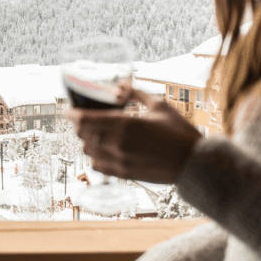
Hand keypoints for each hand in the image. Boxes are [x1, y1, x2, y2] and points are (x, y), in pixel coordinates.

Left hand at [65, 89, 201, 183]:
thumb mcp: (159, 106)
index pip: (85, 120)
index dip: (71, 115)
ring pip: (87, 150)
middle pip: (82, 134)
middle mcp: (118, 143)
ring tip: (93, 133)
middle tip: (81, 118)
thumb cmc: (179, 133)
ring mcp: (119, 161)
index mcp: (125, 124)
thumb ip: (136, 93)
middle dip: (78, 125)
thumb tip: (120, 86)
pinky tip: (101, 149)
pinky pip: (96, 165)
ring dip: (85, 140)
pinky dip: (93, 156)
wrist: (194, 164)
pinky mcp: (123, 174)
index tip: (67, 111)